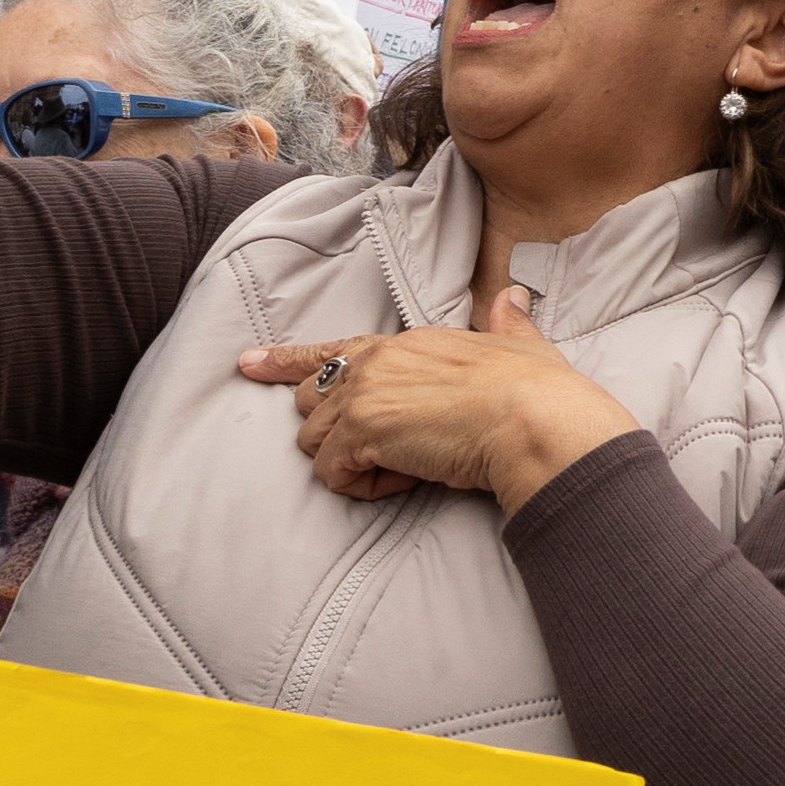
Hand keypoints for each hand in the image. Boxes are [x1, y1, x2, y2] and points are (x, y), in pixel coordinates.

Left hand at [239, 288, 634, 505]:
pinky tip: (406, 480)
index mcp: (405, 343)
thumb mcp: (520, 344)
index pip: (330, 349)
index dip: (284, 360)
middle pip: (311, 402)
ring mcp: (363, 394)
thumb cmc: (535, 389)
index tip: (248, 363)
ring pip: (315, 443)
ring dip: (353, 465)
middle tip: (394, 452)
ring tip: (408, 468)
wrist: (534, 418)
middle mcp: (375, 361)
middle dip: (338, 433)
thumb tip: (514, 298)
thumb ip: (507, 322)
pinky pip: (333, 474)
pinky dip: (363, 487)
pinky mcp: (361, 431)